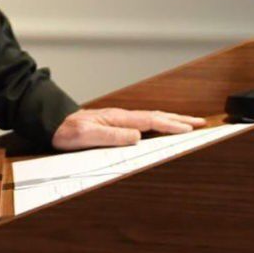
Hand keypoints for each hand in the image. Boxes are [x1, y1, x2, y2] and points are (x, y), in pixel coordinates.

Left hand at [51, 107, 206, 150]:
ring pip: (151, 118)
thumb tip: (138, 136)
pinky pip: (143, 123)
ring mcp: (119, 119)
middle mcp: (121, 116)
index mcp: (118, 118)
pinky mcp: (115, 124)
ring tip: (188, 124)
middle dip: (179, 119)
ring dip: (171, 120)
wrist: (52, 124)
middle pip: (156, 116)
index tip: (190, 129)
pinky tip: (161, 128)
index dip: (172, 125)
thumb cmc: (67, 131)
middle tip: (201, 123)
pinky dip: (158, 124)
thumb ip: (111, 135)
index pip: (151, 120)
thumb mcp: (87, 135)